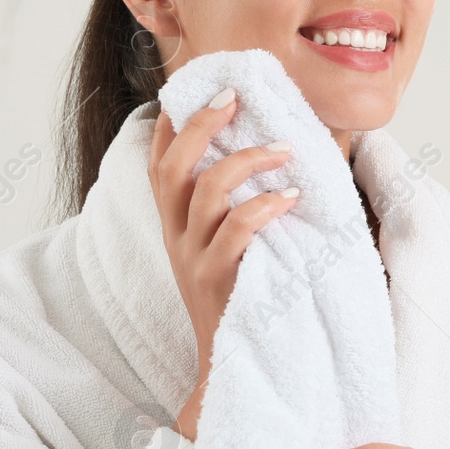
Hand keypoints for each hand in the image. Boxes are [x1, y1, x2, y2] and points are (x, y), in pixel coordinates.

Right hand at [147, 87, 298, 442]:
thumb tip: (275, 152)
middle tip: (237, 97)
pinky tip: (291, 197)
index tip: (199, 84)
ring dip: (247, 161)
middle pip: (172, 165)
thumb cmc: (240, 298)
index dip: (172, 119)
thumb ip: (238, 207)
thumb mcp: (229, 248)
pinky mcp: (218, 279)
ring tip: (285, 149)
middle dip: (200, 123)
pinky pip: (235, 231)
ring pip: (205, 191)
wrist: (229, 365)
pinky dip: (264, 206)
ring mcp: (193, 257)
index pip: (158, 159)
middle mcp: (176, 235)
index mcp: (175, 222)